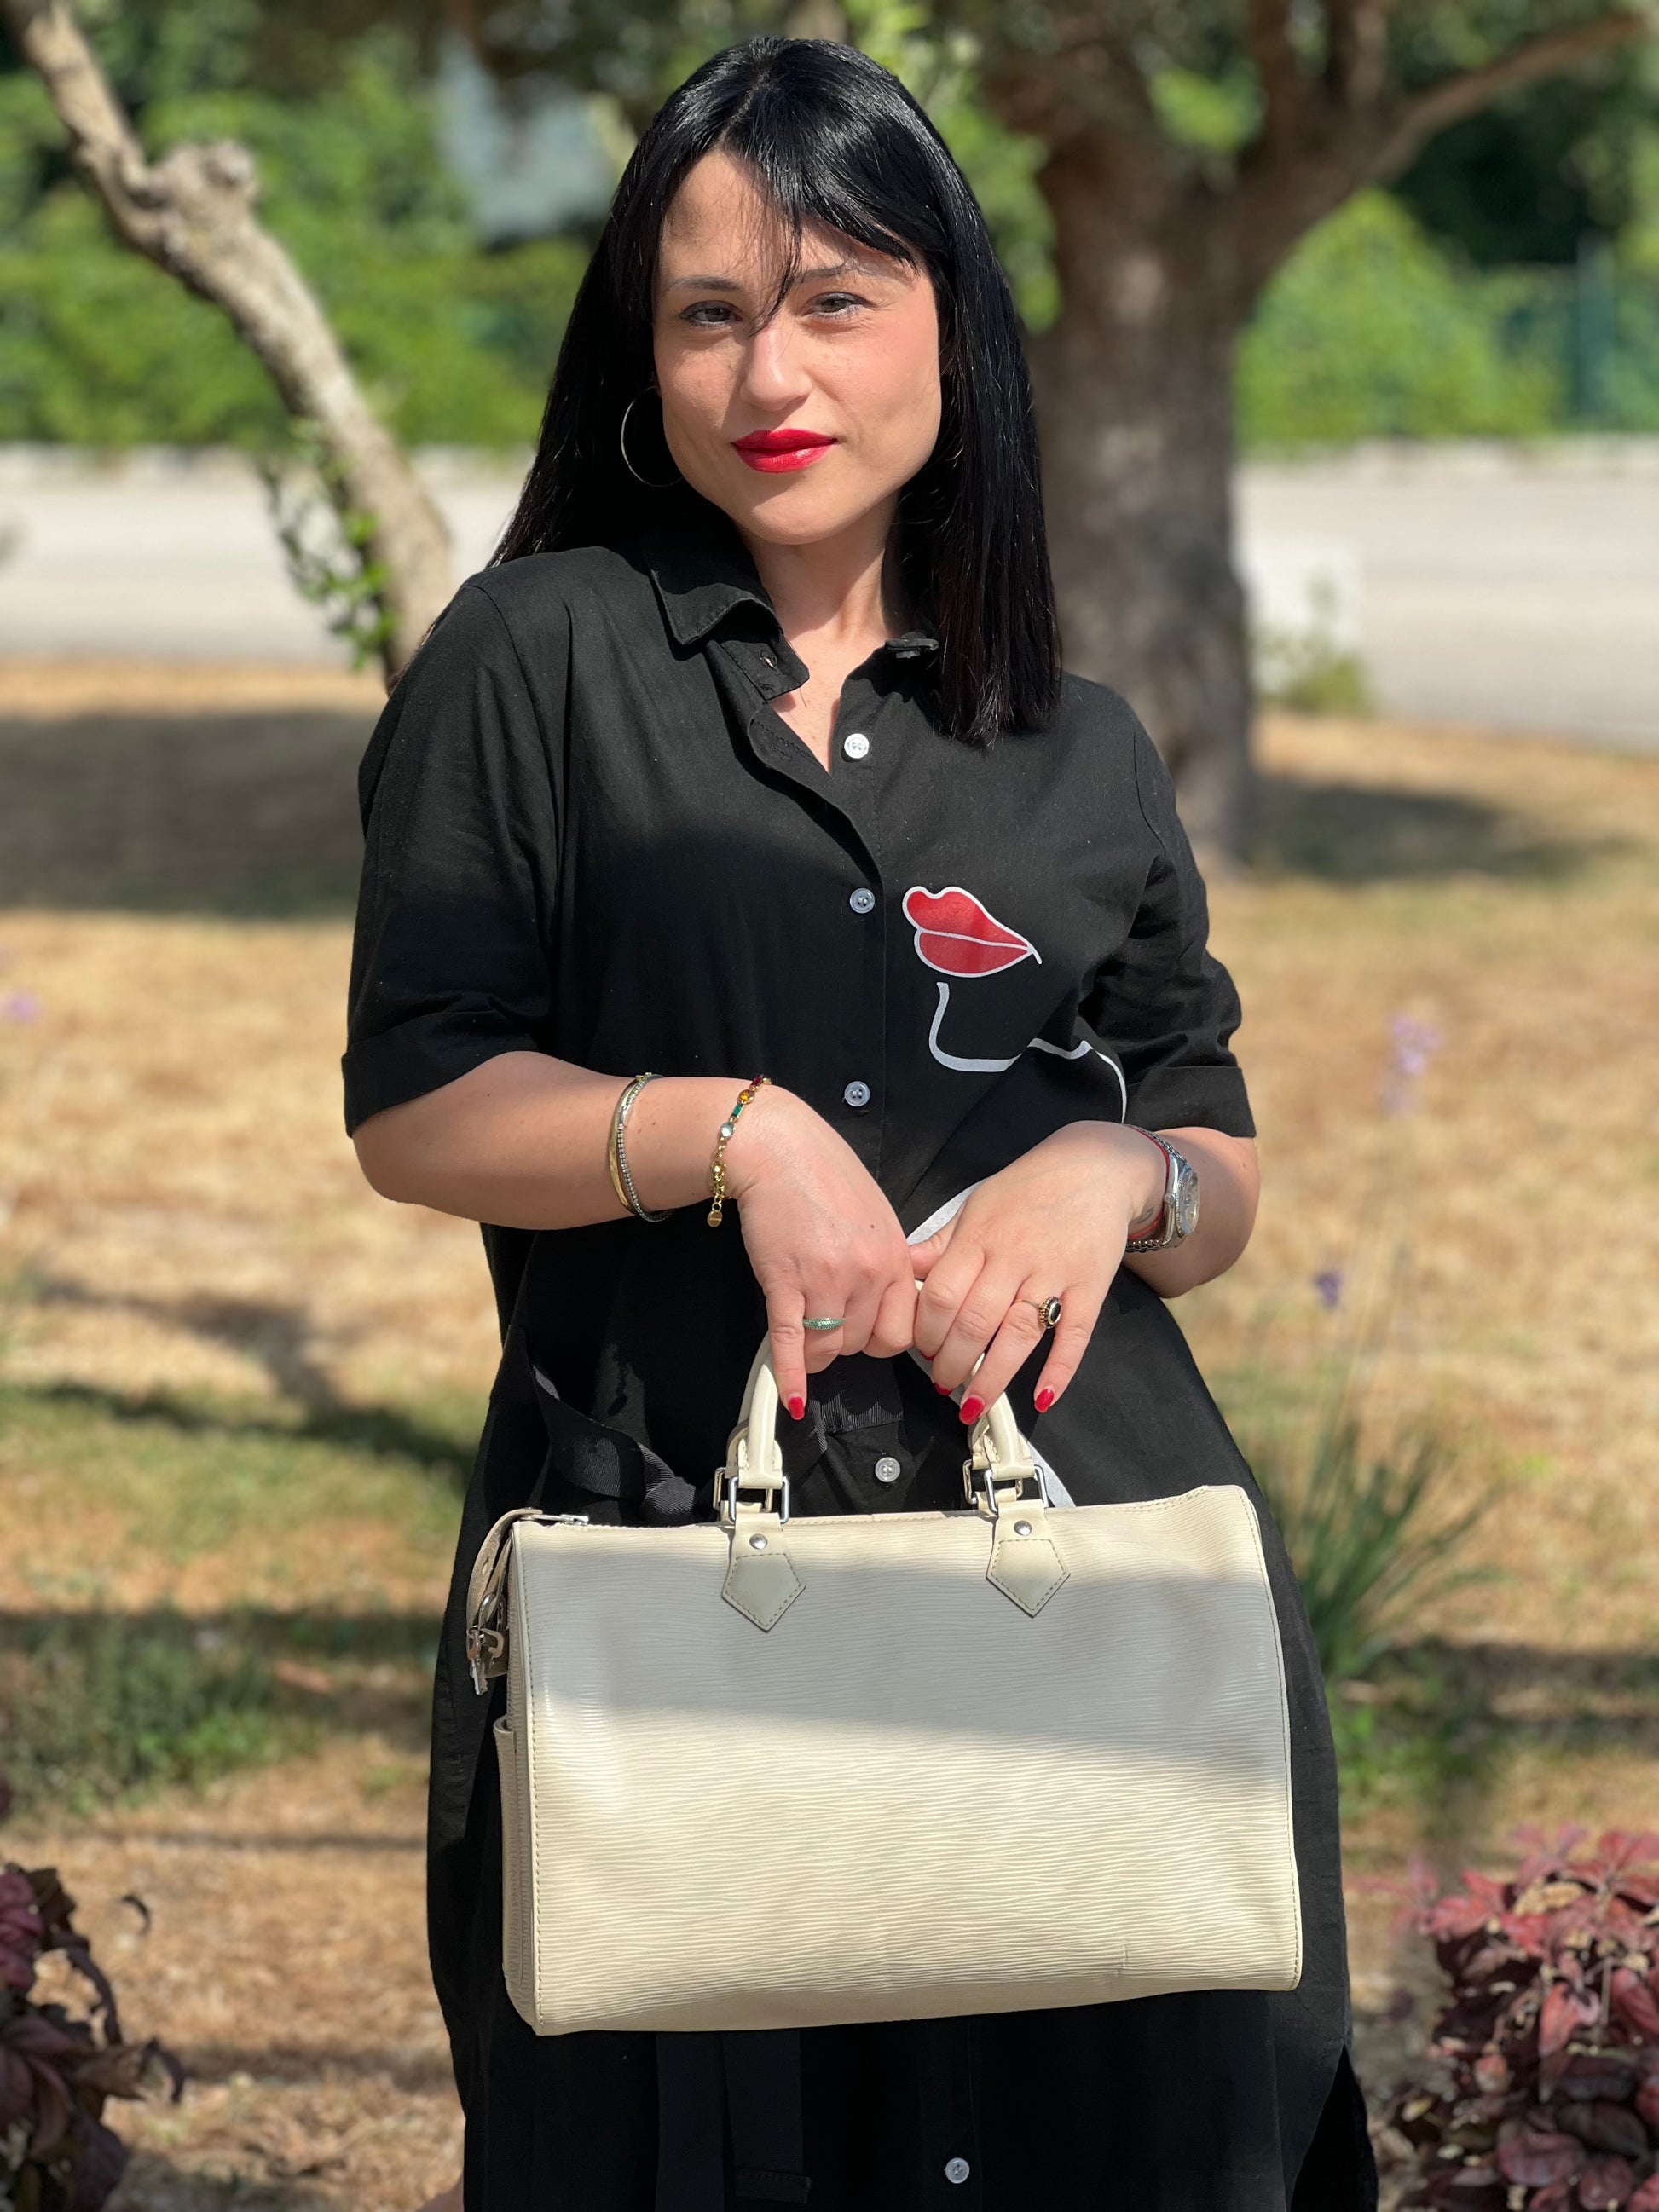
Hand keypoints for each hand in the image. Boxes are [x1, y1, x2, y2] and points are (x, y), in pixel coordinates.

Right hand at [724, 1088, 917, 1418]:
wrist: (779, 1150)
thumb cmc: (824, 1177)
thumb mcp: (877, 1218)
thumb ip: (886, 1263)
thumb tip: (888, 1304)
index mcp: (896, 1258)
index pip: (901, 1333)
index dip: (879, 1343)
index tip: (865, 1339)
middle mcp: (868, 1273)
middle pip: (861, 1345)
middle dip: (843, 1342)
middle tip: (825, 1323)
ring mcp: (827, 1280)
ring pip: (827, 1348)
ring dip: (814, 1351)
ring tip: (803, 1335)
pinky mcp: (785, 1281)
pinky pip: (791, 1342)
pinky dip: (790, 1375)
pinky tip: (791, 1396)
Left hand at [909, 1122, 1165, 1420]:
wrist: (1097, 1166)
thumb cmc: (1030, 1189)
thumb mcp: (976, 1207)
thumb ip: (940, 1245)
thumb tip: (898, 1270)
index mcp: (979, 1237)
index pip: (942, 1295)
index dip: (926, 1332)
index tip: (920, 1350)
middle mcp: (1015, 1257)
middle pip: (975, 1321)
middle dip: (952, 1362)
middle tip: (943, 1380)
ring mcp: (1055, 1273)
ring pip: (1019, 1334)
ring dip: (993, 1377)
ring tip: (973, 1403)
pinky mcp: (1091, 1287)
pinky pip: (1075, 1335)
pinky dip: (1059, 1370)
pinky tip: (1041, 1398)